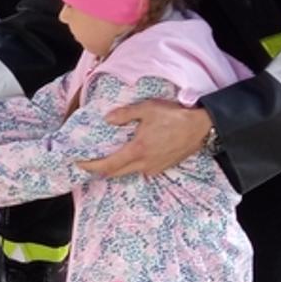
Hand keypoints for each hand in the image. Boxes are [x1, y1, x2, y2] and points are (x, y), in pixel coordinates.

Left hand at [76, 100, 212, 178]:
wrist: (201, 126)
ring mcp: (155, 167)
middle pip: (117, 173)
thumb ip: (124, 114)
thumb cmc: (174, 115)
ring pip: (130, 173)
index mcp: (137, 150)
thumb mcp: (146, 108)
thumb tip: (107, 119)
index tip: (79, 164)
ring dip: (117, 169)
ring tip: (107, 161)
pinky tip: (131, 158)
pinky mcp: (164, 166)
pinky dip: (132, 167)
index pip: (108, 164)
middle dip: (101, 170)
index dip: (91, 166)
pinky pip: (143, 170)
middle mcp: (145, 163)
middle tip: (89, 164)